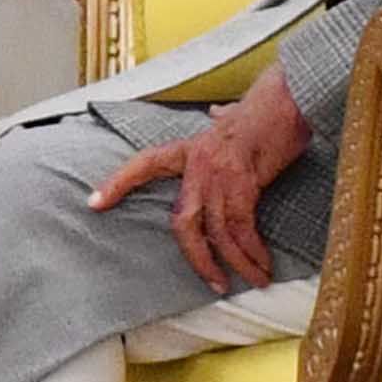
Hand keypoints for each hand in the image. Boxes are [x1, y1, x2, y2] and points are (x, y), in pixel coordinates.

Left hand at [88, 78, 310, 294]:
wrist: (288, 99)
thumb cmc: (263, 110)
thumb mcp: (232, 115)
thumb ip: (220, 120)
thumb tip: (217, 113)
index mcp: (189, 149)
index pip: (145, 164)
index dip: (119, 183)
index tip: (94, 203)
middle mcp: (197, 164)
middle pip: (183, 221)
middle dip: (197, 258)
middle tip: (214, 282)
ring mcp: (219, 175)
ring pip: (217, 231)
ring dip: (236, 262)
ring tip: (254, 280)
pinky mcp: (245, 183)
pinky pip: (242, 227)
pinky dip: (252, 250)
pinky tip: (263, 264)